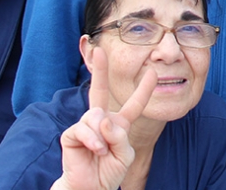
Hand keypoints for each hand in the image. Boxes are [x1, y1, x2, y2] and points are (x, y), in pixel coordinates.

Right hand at [52, 48, 156, 189]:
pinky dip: (93, 141)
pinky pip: (84, 129)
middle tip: (99, 50)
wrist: (92, 186)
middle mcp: (102, 120)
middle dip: (100, 70)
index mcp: (119, 123)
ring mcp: (86, 125)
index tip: (153, 73)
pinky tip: (96, 150)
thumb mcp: (125, 154)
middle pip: (100, 90)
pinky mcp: (72, 134)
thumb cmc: (110, 170)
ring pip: (96, 116)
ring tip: (103, 151)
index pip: (134, 104)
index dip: (144, 90)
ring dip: (103, 137)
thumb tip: (103, 120)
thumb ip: (120, 136)